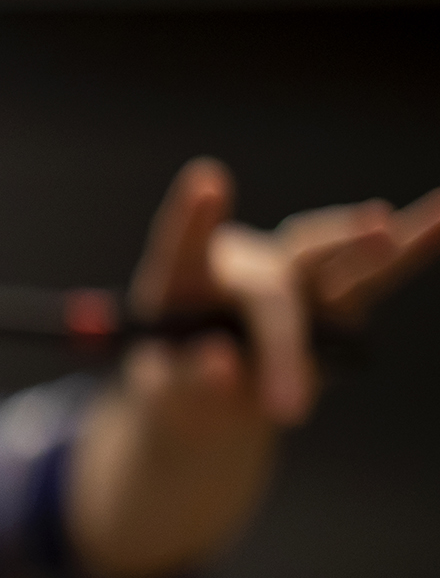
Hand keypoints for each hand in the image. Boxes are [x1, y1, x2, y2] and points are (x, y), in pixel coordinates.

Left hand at [125, 156, 439, 429]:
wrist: (211, 384)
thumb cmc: (177, 376)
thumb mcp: (166, 390)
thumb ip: (185, 379)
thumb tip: (225, 365)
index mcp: (184, 279)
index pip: (184, 248)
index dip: (194, 217)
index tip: (209, 181)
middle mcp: (244, 266)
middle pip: (267, 292)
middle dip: (280, 347)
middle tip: (286, 396)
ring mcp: (294, 277)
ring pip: (327, 258)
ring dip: (354, 245)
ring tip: (380, 226)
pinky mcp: (337, 299)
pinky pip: (376, 277)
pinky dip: (411, 250)